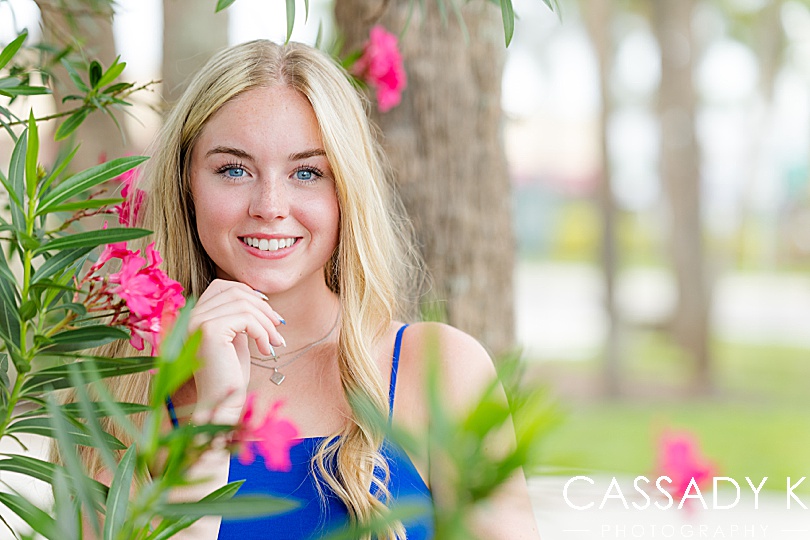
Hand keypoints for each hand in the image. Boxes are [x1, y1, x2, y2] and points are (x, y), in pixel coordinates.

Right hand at [187, 279, 284, 421]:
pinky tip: (266, 349)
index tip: (267, 310)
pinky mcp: (210, 330)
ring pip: (244, 304)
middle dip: (263, 308)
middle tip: (279, 326)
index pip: (221, 286)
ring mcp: (198, 322)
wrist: (220, 404)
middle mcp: (191, 316)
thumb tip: (260, 298)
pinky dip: (263, 332)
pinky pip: (246, 319)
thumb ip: (239, 317)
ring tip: (275, 341)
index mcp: (193, 316)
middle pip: (235, 292)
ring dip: (266, 323)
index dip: (248, 292)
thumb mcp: (235, 338)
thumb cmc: (230, 374)